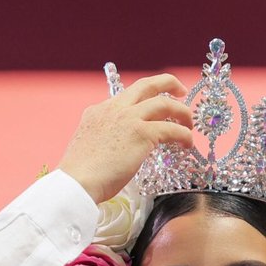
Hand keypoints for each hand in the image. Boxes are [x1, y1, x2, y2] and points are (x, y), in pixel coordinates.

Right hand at [57, 74, 193, 204]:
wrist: (76, 183)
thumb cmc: (80, 175)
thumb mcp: (89, 146)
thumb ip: (105, 139)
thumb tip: (120, 150)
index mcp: (99, 111)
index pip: (127, 96)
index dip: (145, 98)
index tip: (155, 104)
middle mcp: (114, 109)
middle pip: (147, 85)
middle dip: (168, 83)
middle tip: (181, 91)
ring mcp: (128, 119)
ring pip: (164, 103)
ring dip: (182, 111)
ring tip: (189, 124)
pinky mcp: (142, 134)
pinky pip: (172, 129)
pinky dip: (184, 135)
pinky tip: (187, 143)